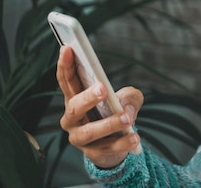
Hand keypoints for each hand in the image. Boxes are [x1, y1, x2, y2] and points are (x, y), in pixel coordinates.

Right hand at [56, 46, 142, 168]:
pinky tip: (134, 136)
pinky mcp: (92, 153)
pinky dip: (122, 142)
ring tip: (127, 118)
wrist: (116, 144)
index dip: (65, 65)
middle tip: (103, 88)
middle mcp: (72, 119)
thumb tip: (126, 108)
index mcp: (75, 99)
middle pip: (74, 107)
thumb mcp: (127, 99)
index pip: (67, 80)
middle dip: (88, 97)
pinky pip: (107, 147)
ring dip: (109, 123)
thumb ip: (130, 96)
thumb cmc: (115, 112)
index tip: (68, 48)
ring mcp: (80, 138)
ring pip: (90, 131)